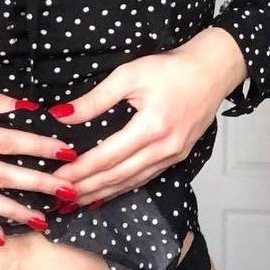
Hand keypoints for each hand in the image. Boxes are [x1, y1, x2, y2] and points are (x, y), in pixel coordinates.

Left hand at [49, 31, 246, 206]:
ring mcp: (173, 155)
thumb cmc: (172, 68)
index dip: (81, 170)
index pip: (108, 156)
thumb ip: (96, 99)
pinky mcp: (178, 156)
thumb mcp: (129, 75)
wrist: (212, 70)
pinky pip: (146, 177)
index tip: (57, 178)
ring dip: (103, 193)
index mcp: (152, 127)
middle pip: (118, 175)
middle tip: (60, 197)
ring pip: (132, 181)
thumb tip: (63, 116)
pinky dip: (124, 187)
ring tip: (77, 201)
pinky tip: (108, 192)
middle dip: (87, 188)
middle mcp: (164, 148)